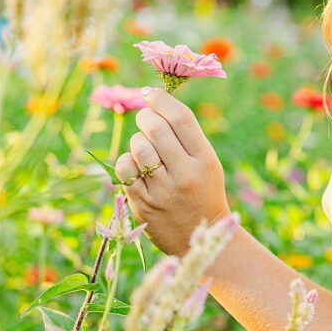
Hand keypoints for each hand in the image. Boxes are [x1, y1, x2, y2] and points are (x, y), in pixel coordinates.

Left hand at [115, 88, 230, 257]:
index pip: (181, 118)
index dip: (161, 99)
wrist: (198, 237)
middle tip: (145, 118)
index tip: (150, 93)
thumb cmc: (202, 190)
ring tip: (144, 147)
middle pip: (156, 128)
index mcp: (205, 161)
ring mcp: (162, 192)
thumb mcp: (207, 163)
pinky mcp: (142, 204)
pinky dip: (127, 160)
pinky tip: (136, 165)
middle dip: (145, 116)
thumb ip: (185, 136)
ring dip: (137, 140)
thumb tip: (153, 100)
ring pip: (137, 146)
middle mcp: (185, 175)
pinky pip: (124, 168)